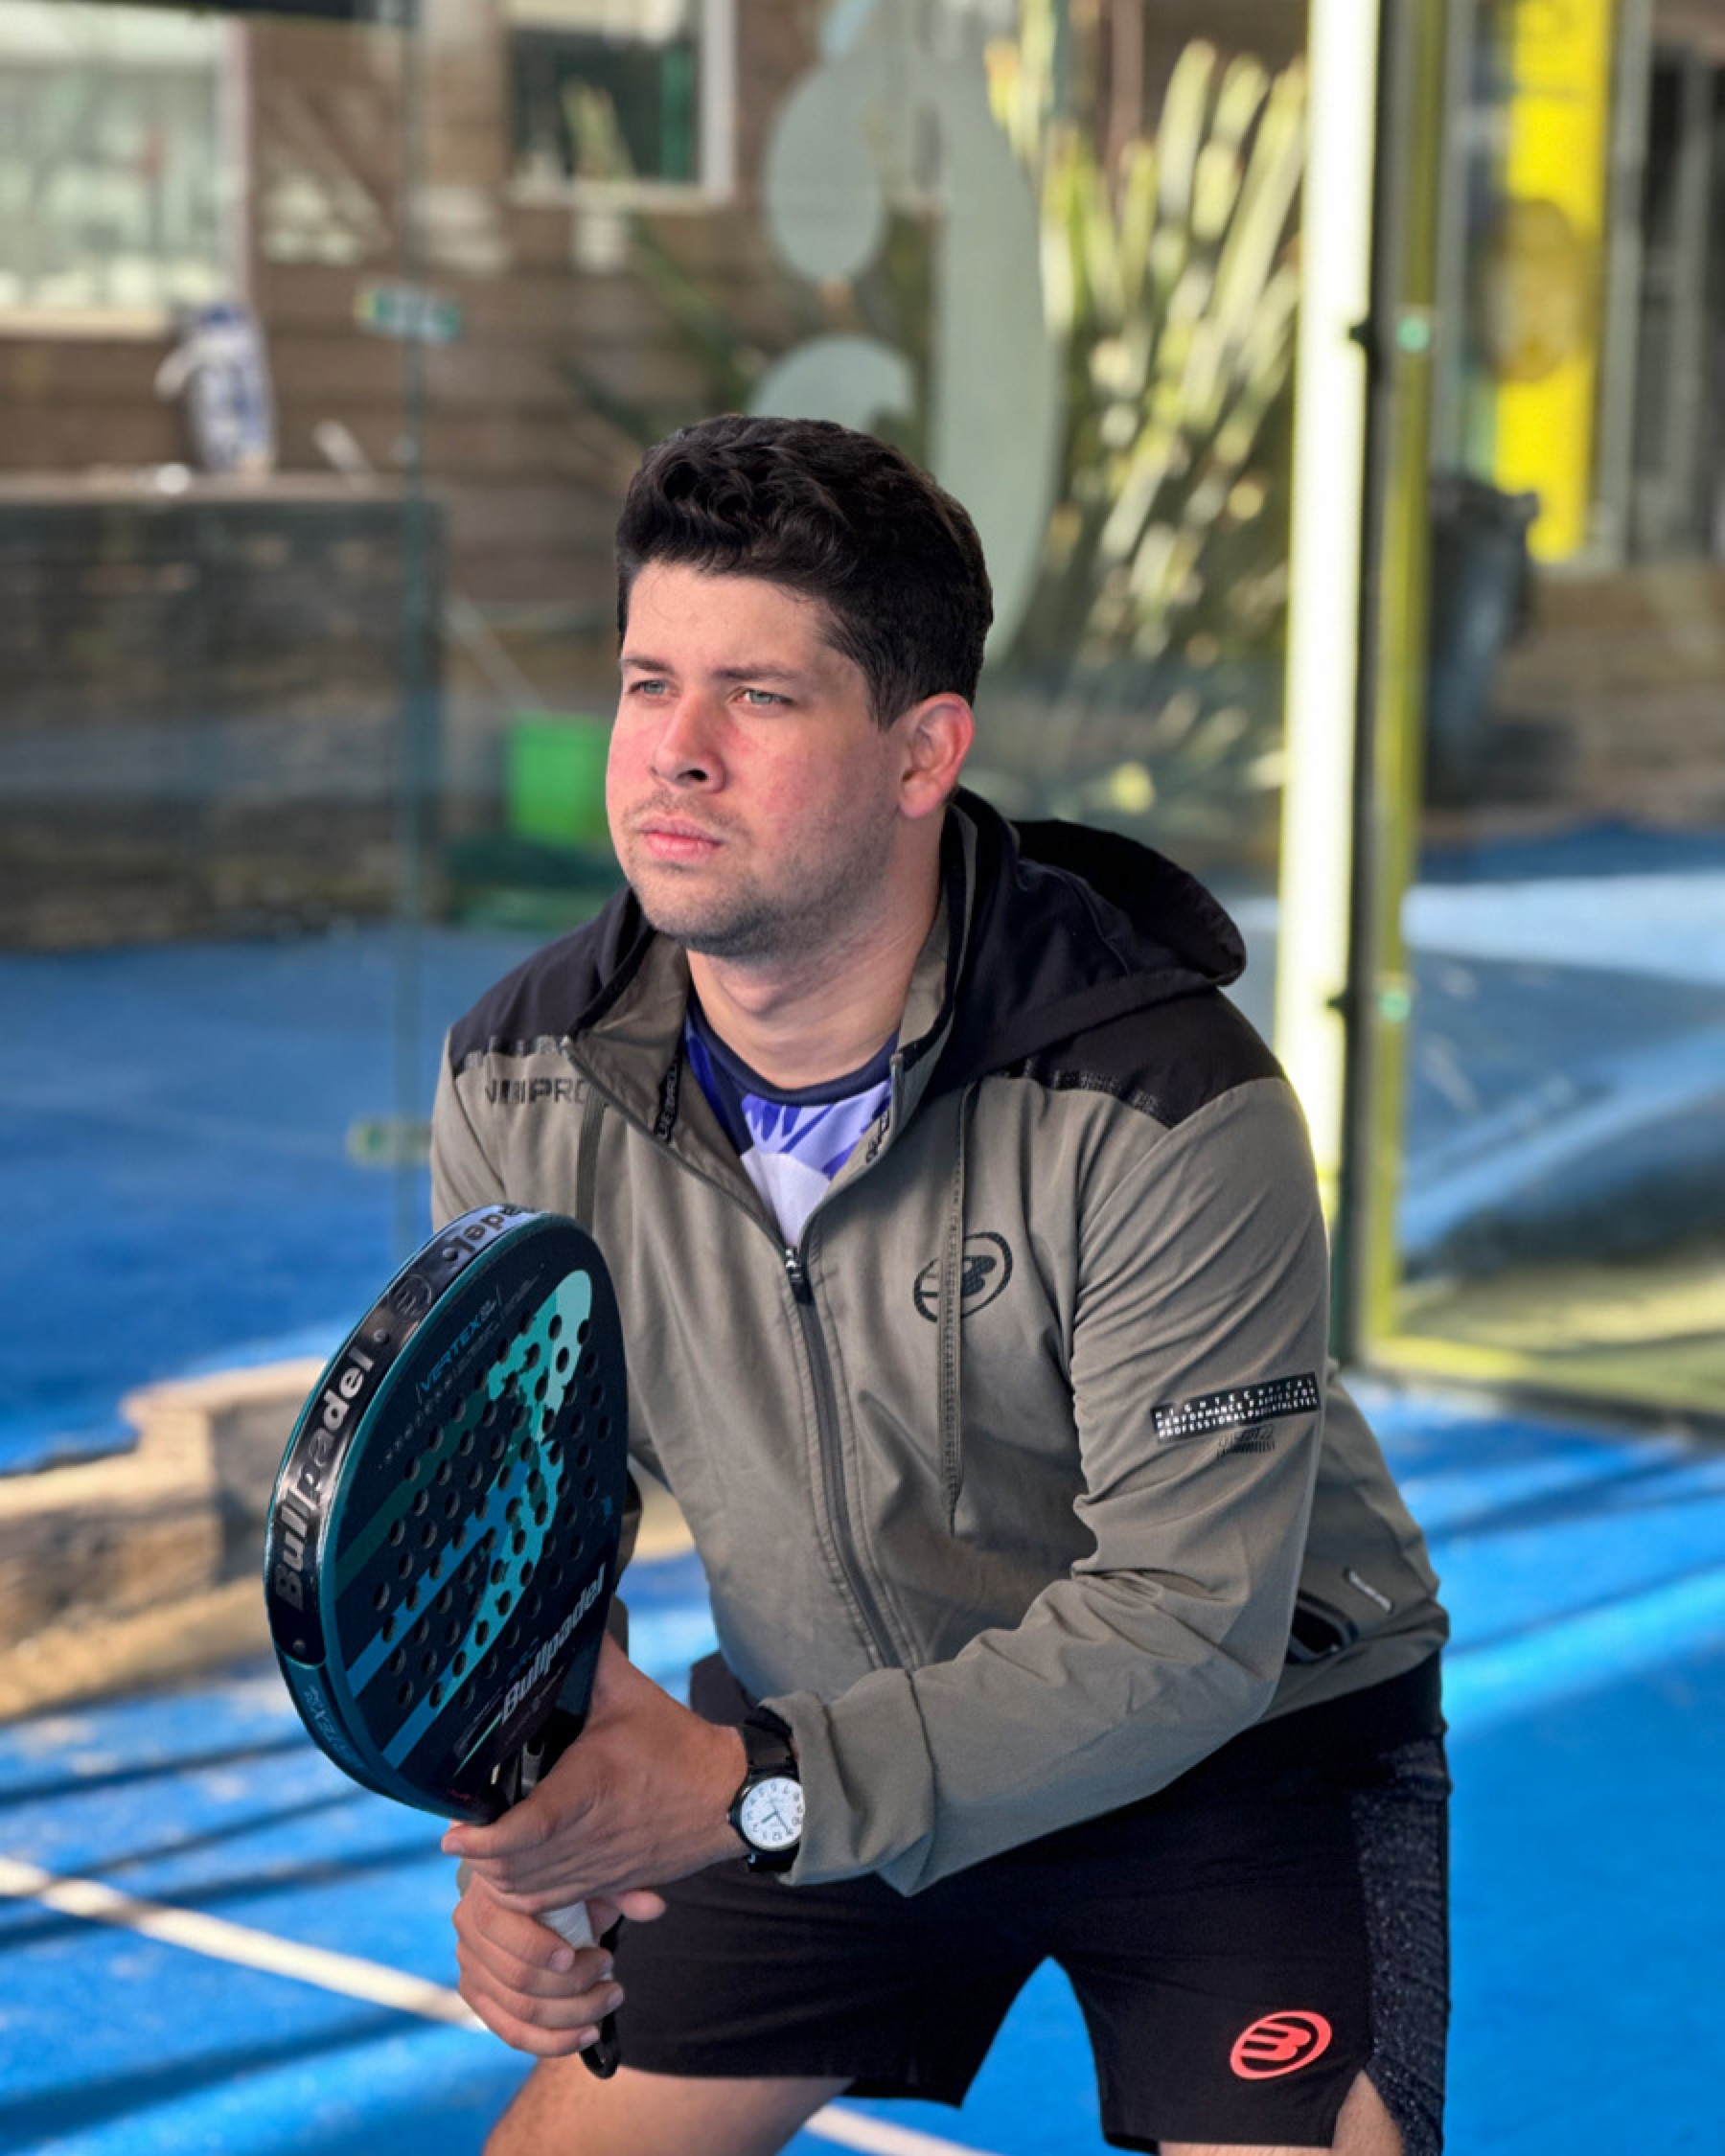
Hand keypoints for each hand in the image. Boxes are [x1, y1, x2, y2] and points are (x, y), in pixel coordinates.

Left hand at [442, 1635, 747, 1908]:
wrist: (729, 1798)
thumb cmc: (680, 1746)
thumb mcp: (632, 1693)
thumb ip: (594, 1660)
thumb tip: (569, 1617)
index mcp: (591, 1786)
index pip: (529, 1826)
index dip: (485, 1838)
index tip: (453, 1834)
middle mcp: (591, 1834)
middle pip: (517, 1870)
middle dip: (480, 1858)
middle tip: (462, 1833)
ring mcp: (599, 1866)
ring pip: (532, 1895)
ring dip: (499, 1881)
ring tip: (481, 1854)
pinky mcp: (610, 1883)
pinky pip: (556, 1905)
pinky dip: (526, 1899)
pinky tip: (514, 1879)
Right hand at [454, 1873, 666, 2055]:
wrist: (528, 1892)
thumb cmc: (561, 1882)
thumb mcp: (587, 1878)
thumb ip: (619, 1890)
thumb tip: (656, 1906)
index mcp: (486, 1894)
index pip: (501, 1928)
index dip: (542, 1948)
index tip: (595, 1952)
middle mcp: (468, 1934)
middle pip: (520, 1980)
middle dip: (575, 1986)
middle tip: (613, 1969)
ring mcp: (470, 1970)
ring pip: (521, 2013)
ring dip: (574, 2015)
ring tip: (612, 1997)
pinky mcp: (478, 2000)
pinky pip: (513, 2034)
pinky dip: (555, 2042)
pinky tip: (590, 2033)